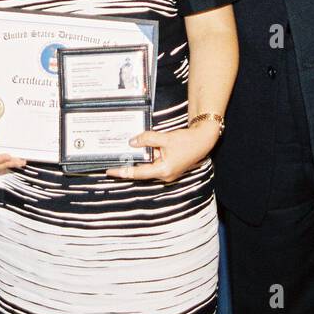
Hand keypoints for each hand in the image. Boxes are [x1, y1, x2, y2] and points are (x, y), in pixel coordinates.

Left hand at [104, 122, 220, 182]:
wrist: (203, 140)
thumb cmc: (187, 141)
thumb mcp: (165, 138)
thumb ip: (148, 139)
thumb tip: (133, 142)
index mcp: (163, 170)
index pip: (138, 172)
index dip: (122, 172)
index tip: (110, 171)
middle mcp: (164, 175)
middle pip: (141, 170)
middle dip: (129, 163)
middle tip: (113, 158)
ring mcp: (167, 172)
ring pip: (148, 165)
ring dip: (140, 157)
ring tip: (127, 150)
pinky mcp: (169, 167)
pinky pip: (154, 162)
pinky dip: (148, 156)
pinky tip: (142, 147)